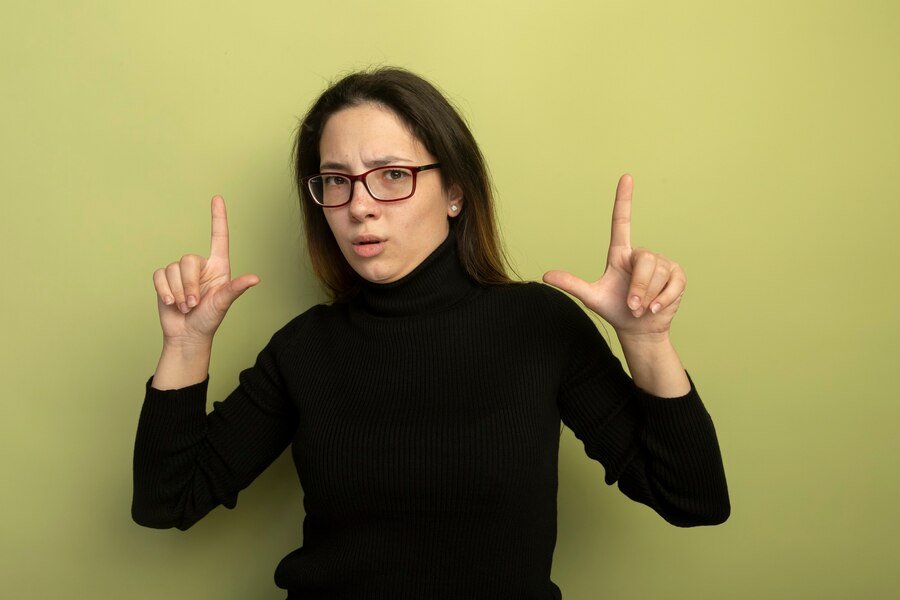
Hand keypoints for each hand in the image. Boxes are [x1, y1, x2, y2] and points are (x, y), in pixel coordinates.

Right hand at [152, 196, 259, 344]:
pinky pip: (160, 275)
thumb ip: (235, 289)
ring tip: (185, 306)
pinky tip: (171, 303)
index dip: (218, 218)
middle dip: (189, 285)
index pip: (219, 237)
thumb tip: (255, 279)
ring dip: (177, 292)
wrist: (187, 335)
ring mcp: (181, 272)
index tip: (217, 198)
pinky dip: (164, 290)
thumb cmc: (209, 320)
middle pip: (188, 260)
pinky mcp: (165, 279)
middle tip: (193, 304)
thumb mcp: (223, 304)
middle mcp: (200, 266)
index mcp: (218, 267)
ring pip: (173, 269)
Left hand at [542, 174, 685, 338]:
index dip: (623, 200)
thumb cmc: (615, 309)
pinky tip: (655, 308)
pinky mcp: (677, 275)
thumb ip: (572, 284)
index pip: (621, 222)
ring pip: (657, 272)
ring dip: (647, 296)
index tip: (626, 177)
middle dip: (638, 287)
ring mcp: (662, 263)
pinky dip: (664, 299)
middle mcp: (641, 254)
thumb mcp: (592, 297)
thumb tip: (545, 275)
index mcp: (620, 254)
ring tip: (641, 307)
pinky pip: (673, 283)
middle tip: (631, 305)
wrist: (639, 329)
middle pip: (644, 259)